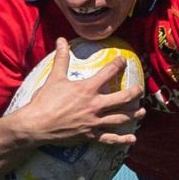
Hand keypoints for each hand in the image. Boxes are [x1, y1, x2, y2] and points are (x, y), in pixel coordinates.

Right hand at [11, 38, 144, 146]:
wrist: (36, 125)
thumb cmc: (44, 101)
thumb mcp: (54, 77)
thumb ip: (61, 58)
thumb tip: (61, 40)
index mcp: (88, 89)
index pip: (109, 72)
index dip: (118, 64)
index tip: (123, 61)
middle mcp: (95, 105)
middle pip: (123, 98)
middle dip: (135, 93)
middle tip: (140, 90)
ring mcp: (94, 122)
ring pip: (121, 118)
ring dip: (134, 115)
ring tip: (142, 112)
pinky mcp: (91, 136)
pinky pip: (111, 139)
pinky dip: (123, 139)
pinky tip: (132, 138)